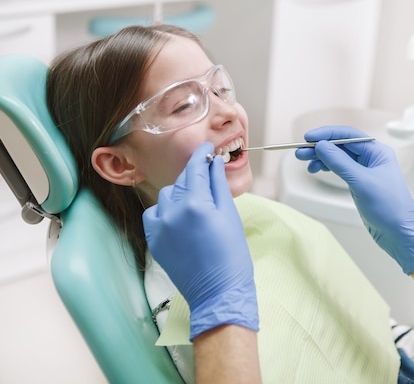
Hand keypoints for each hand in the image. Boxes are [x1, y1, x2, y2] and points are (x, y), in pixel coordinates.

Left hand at [143, 143, 257, 338]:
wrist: (218, 293)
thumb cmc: (232, 256)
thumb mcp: (230, 216)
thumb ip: (219, 186)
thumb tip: (214, 163)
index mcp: (195, 204)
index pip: (196, 168)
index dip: (202, 155)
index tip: (207, 148)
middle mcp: (172, 213)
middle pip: (182, 180)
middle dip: (195, 176)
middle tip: (209, 175)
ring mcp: (159, 228)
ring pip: (166, 195)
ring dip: (181, 193)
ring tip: (197, 203)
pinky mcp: (154, 241)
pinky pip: (154, 214)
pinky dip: (165, 211)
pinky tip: (180, 217)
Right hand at [295, 125, 413, 273]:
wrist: (400, 233)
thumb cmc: (390, 208)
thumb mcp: (362, 182)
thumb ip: (340, 163)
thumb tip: (322, 146)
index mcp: (377, 152)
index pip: (348, 135)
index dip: (326, 135)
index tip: (308, 138)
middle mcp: (371, 158)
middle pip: (341, 146)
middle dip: (320, 147)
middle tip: (300, 153)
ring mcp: (365, 171)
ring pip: (338, 158)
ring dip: (321, 158)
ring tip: (305, 162)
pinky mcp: (359, 184)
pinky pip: (340, 169)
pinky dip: (327, 168)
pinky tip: (317, 169)